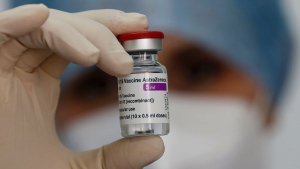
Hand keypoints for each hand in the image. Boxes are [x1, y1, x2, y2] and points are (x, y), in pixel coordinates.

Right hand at [0, 4, 163, 168]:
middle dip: (105, 29)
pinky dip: (20, 22)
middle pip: (69, 29)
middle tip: (136, 39)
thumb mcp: (78, 168)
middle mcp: (26, 66)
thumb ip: (115, 157)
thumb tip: (157, 144)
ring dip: (78, 33)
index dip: (112, 38)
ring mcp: (4, 64)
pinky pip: (1, 33)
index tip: (143, 38)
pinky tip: (41, 16)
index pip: (81, 45)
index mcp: (43, 81)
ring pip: (45, 27)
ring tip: (103, 59)